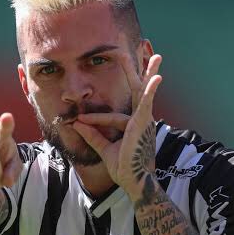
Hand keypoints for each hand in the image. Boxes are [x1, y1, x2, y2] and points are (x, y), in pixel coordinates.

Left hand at [72, 54, 162, 193]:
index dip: (94, 120)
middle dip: (137, 73)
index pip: (111, 118)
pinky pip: (147, 102)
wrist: (134, 181)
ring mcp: (143, 120)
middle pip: (137, 91)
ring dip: (149, 72)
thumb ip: (93, 136)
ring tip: (156, 55)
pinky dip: (151, 89)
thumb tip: (76, 124)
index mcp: (132, 126)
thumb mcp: (105, 149)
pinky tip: (157, 77)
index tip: (78, 122)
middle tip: (137, 54)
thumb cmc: (124, 169)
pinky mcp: (144, 122)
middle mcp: (140, 120)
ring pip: (145, 91)